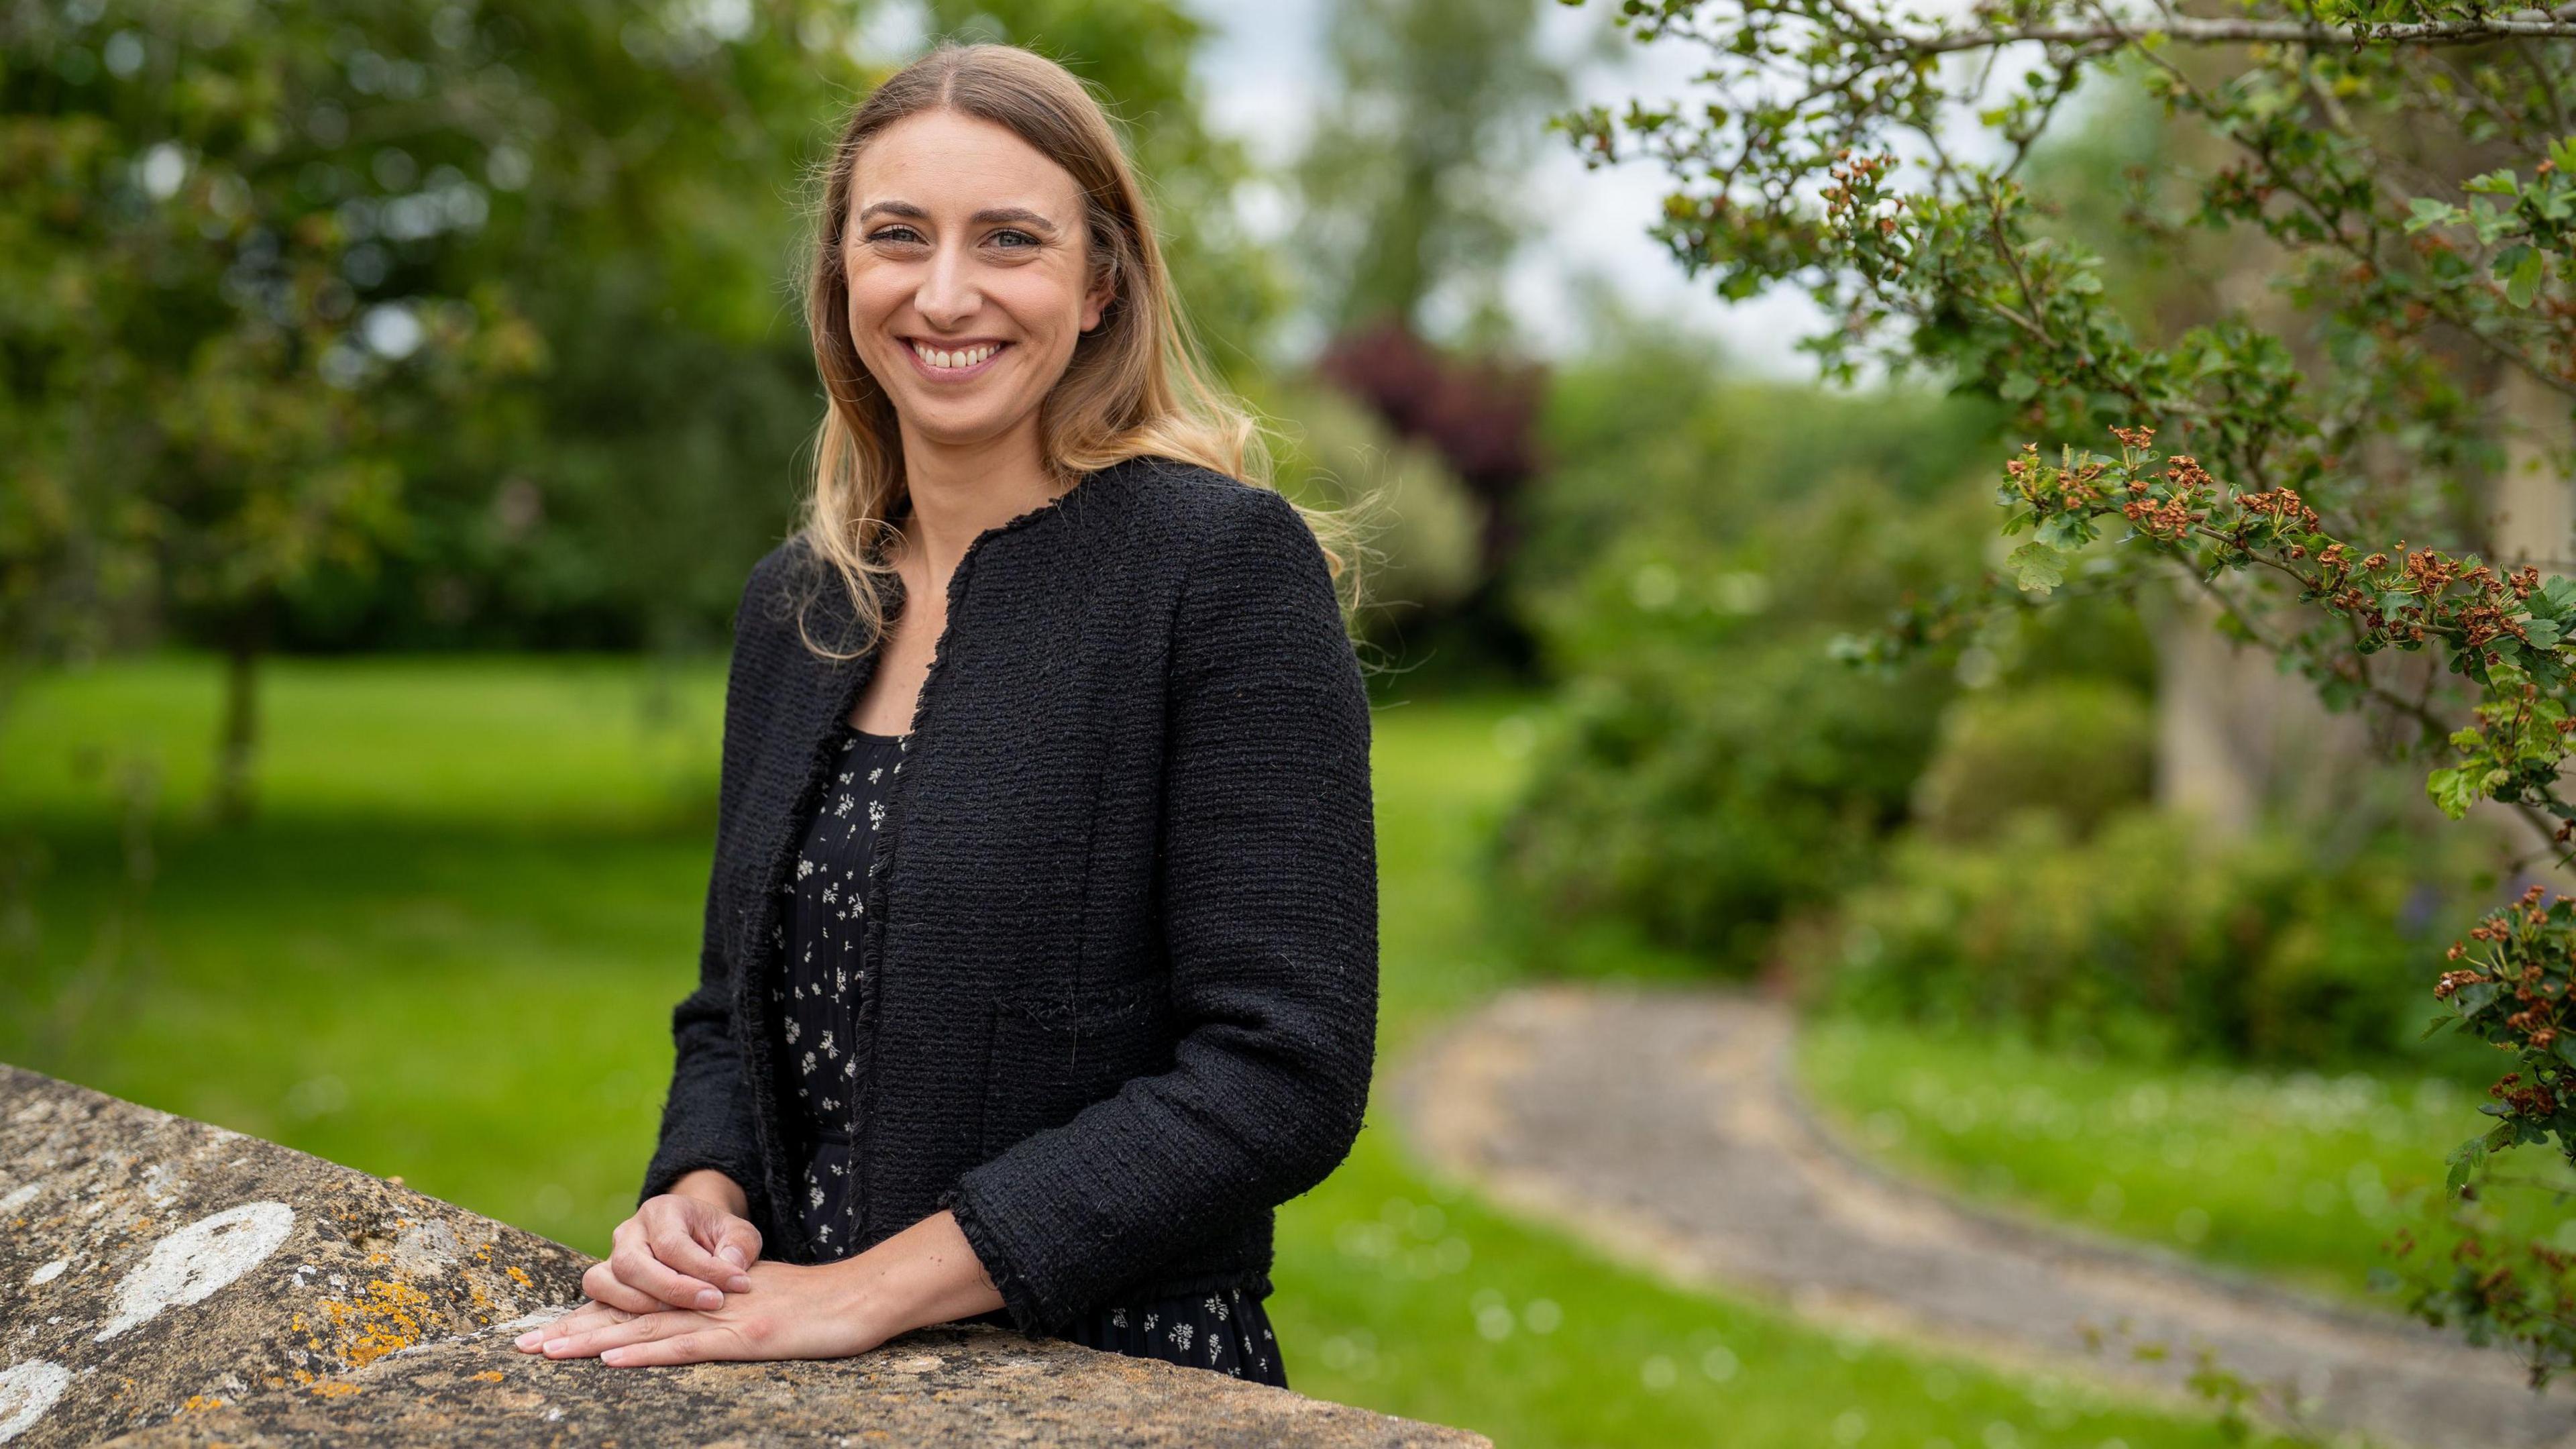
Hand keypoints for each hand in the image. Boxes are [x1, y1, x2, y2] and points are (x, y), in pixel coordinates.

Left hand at [515, 1259, 888, 1366]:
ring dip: (593, 1341)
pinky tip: (612, 1357)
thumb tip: (701, 1324)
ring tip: (548, 1351)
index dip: (594, 1319)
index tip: (549, 1332)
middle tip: (523, 1345)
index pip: (641, 1306)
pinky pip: (689, 1346)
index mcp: (707, 1297)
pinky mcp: (748, 1339)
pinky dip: (647, 1351)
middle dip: (575, 1330)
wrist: (866, 1297)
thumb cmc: (825, 1309)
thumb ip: (729, 1311)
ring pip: (648, 1328)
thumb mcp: (766, 1305)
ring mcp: (726, 1320)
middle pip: (631, 1315)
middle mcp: (709, 1304)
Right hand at [555, 1185, 761, 1322]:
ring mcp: (611, 1255)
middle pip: (632, 1263)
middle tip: (712, 1303)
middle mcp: (629, 1231)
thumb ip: (739, 1246)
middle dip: (672, 1290)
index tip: (737, 1285)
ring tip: (684, 1316)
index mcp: (662, 1210)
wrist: (696, 1238)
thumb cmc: (718, 1238)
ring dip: (643, 1306)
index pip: (672, 1243)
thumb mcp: (738, 1234)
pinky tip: (655, 1325)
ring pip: (605, 1282)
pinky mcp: (605, 1279)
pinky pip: (599, 1297)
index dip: (704, 1268)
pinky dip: (621, 1314)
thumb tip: (731, 1266)